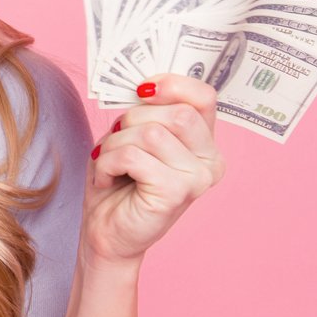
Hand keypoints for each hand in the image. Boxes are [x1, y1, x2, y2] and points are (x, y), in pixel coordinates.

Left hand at [82, 73, 226, 268]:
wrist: (106, 232)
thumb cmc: (119, 181)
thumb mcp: (134, 135)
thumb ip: (148, 111)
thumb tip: (144, 84)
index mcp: (205, 142)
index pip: (204, 96)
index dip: (172, 83)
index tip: (142, 90)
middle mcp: (211, 161)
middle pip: (177, 112)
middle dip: (133, 119)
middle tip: (116, 139)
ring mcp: (198, 179)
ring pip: (150, 132)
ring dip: (115, 143)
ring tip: (108, 162)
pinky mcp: (176, 193)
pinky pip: (133, 156)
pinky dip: (108, 162)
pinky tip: (107, 178)